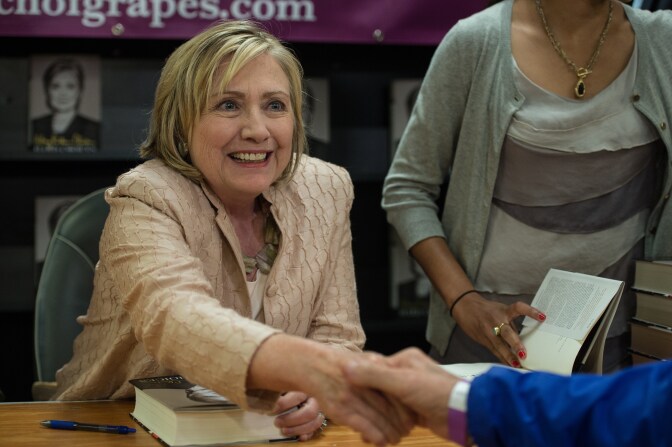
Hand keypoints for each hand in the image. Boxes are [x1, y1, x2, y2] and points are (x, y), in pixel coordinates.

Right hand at [247, 335, 415, 445]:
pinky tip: (380, 442)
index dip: (405, 404)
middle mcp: (364, 380)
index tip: (413, 415)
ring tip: (395, 439)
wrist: (307, 363)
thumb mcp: (360, 358)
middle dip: (401, 422)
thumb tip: (392, 380)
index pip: (395, 388)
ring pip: (379, 418)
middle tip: (408, 431)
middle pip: (390, 405)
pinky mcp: (341, 408)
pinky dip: (374, 435)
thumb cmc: (334, 362)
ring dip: (390, 432)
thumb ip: (376, 367)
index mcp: (372, 365)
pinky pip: (363, 425)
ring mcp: (352, 394)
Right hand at [344, 348, 457, 439]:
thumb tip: (344, 367)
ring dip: (378, 417)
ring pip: (388, 403)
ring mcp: (414, 392)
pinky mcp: (417, 410)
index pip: (375, 369)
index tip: (347, 394)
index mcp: (405, 360)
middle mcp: (409, 372)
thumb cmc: (435, 393)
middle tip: (354, 418)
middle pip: (380, 387)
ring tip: (364, 431)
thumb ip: (373, 376)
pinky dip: (388, 424)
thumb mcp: (402, 382)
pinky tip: (378, 436)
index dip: (361, 383)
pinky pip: (397, 415)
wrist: (466, 414)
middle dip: (369, 404)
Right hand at [452, 293, 545, 366]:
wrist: (465, 307)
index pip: (519, 308)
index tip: (543, 317)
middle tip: (524, 354)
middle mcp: (496, 320)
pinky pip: (494, 350)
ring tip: (517, 365)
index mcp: (503, 311)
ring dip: (508, 356)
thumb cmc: (487, 309)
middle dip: (515, 344)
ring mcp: (488, 331)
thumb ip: (511, 323)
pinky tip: (509, 365)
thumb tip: (522, 338)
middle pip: (507, 332)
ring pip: (499, 345)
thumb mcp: (500, 310)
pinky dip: (502, 358)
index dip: (531, 311)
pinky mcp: (483, 339)